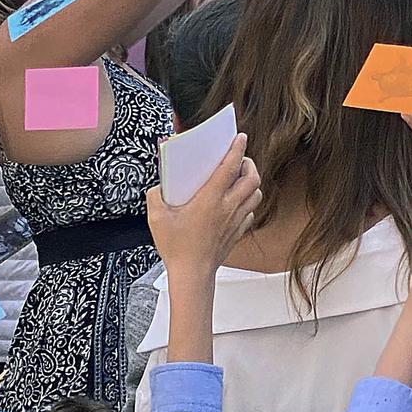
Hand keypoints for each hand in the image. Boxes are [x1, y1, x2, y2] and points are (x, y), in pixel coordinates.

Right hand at [144, 133, 261, 281]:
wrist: (192, 274)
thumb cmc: (176, 247)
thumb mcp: (157, 219)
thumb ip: (155, 197)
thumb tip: (158, 187)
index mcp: (210, 199)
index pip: (230, 166)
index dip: (236, 149)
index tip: (240, 137)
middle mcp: (228, 207)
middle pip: (252, 178)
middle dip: (249, 164)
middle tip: (239, 160)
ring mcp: (236, 219)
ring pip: (256, 194)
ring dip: (251, 183)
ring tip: (240, 178)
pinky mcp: (238, 231)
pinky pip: (251, 211)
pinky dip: (248, 202)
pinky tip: (236, 203)